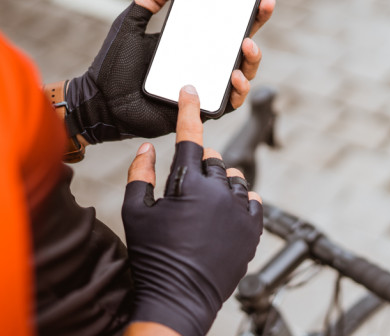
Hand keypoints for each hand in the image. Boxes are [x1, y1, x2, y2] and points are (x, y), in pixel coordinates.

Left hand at [63, 0, 274, 142]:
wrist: (100, 102)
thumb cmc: (114, 66)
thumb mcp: (132, 23)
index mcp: (191, 42)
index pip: (224, 24)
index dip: (244, 9)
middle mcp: (202, 64)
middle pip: (241, 45)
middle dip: (257, 24)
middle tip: (263, 6)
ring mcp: (204, 86)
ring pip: (242, 73)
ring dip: (252, 59)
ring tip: (247, 44)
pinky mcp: (200, 109)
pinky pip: (229, 102)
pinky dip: (237, 90)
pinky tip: (234, 76)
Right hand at [122, 85, 263, 335]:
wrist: (179, 298)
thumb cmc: (152, 256)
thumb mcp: (135, 213)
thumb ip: (141, 174)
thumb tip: (148, 147)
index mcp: (188, 183)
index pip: (191, 135)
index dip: (190, 110)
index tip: (192, 91)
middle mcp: (219, 191)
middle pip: (212, 160)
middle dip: (198, 167)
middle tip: (184, 193)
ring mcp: (240, 210)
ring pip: (234, 179)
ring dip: (220, 185)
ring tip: (203, 211)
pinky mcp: (254, 228)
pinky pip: (252, 201)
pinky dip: (240, 202)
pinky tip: (225, 217)